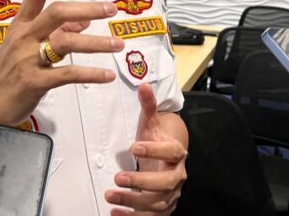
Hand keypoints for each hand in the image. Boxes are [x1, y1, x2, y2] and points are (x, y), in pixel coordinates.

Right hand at [0, 0, 124, 124]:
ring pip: (65, 42)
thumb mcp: (26, 45)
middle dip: (87, 8)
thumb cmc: (8, 72)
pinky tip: (107, 75)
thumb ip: (56, 31)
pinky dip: (90, 74)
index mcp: (20, 24)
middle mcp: (23, 37)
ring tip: (118, 44)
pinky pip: (67, 74)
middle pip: (56, 12)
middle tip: (112, 9)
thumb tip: (85, 19)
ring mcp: (27, 59)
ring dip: (96, 42)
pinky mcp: (34, 82)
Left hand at [105, 84, 186, 214]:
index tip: (134, 147)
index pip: (171, 151)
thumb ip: (148, 105)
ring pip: (158, 202)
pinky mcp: (163, 206)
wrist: (168, 155)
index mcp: (176, 152)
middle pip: (166, 183)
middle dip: (142, 182)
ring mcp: (171, 193)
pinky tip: (115, 214)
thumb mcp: (151, 121)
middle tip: (118, 177)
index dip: (155, 150)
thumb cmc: (157, 138)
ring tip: (111, 196)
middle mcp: (177, 174)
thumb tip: (143, 85)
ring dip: (134, 202)